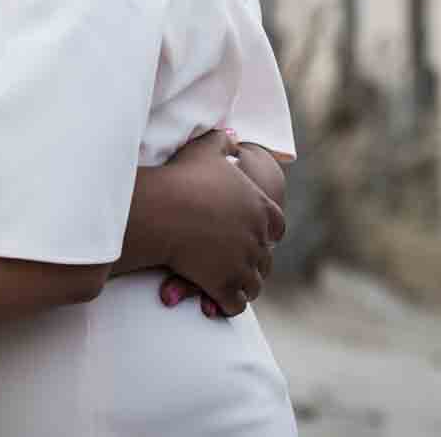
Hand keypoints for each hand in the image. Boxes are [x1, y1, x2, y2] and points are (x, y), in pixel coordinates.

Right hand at [155, 131, 282, 318]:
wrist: (163, 210)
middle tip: (241, 266)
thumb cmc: (182, 178)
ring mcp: (244, 264)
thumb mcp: (205, 151)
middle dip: (254, 263)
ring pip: (253, 284)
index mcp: (262, 208)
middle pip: (265, 258)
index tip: (257, 235)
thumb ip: (222, 142)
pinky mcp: (226, 286)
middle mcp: (259, 238)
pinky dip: (229, 306)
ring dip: (244, 287)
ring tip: (231, 287)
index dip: (267, 231)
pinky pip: (236, 304)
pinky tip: (217, 304)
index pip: (277, 225)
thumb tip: (231, 134)